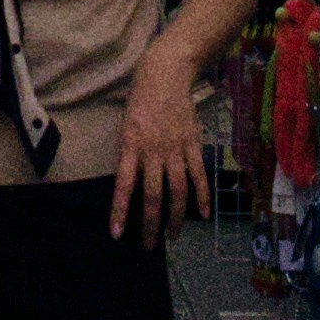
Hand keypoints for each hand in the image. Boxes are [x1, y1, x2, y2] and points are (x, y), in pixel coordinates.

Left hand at [109, 32, 212, 244]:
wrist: (166, 73)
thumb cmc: (140, 99)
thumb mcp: (126, 125)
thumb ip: (129, 154)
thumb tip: (131, 185)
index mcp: (131, 145)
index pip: (123, 185)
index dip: (120, 211)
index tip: (116, 235)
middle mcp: (153, 150)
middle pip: (153, 196)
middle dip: (150, 225)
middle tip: (148, 246)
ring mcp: (175, 148)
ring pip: (177, 191)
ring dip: (175, 218)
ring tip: (172, 236)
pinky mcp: (193, 144)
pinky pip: (198, 175)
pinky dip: (202, 196)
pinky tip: (202, 214)